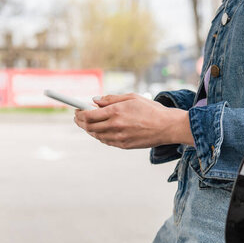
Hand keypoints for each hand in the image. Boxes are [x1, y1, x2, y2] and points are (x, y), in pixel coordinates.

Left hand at [74, 93, 193, 148]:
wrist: (167, 127)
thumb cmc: (151, 110)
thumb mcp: (131, 97)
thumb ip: (111, 99)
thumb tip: (95, 101)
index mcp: (116, 111)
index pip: (89, 115)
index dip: (79, 113)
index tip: (76, 110)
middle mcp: (115, 125)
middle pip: (89, 127)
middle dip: (80, 122)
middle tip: (78, 118)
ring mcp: (119, 137)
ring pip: (96, 135)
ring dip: (89, 130)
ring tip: (88, 124)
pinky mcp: (124, 145)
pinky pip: (106, 141)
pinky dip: (100, 136)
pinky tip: (101, 131)